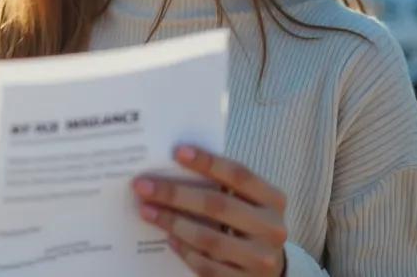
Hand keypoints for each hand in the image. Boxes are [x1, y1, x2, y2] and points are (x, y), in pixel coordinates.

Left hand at [133, 146, 287, 275]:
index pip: (239, 174)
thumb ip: (222, 186)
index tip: (177, 152)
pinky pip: (206, 266)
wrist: (269, 268)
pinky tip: (168, 238)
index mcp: (273, 199)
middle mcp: (271, 228)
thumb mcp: (247, 202)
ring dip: (173, 222)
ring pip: (209, 239)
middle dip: (176, 194)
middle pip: (217, 205)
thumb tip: (174, 167)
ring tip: (147, 210)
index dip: (208, 162)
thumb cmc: (248, 223)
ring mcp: (260, 258)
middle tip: (144, 186)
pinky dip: (184, 251)